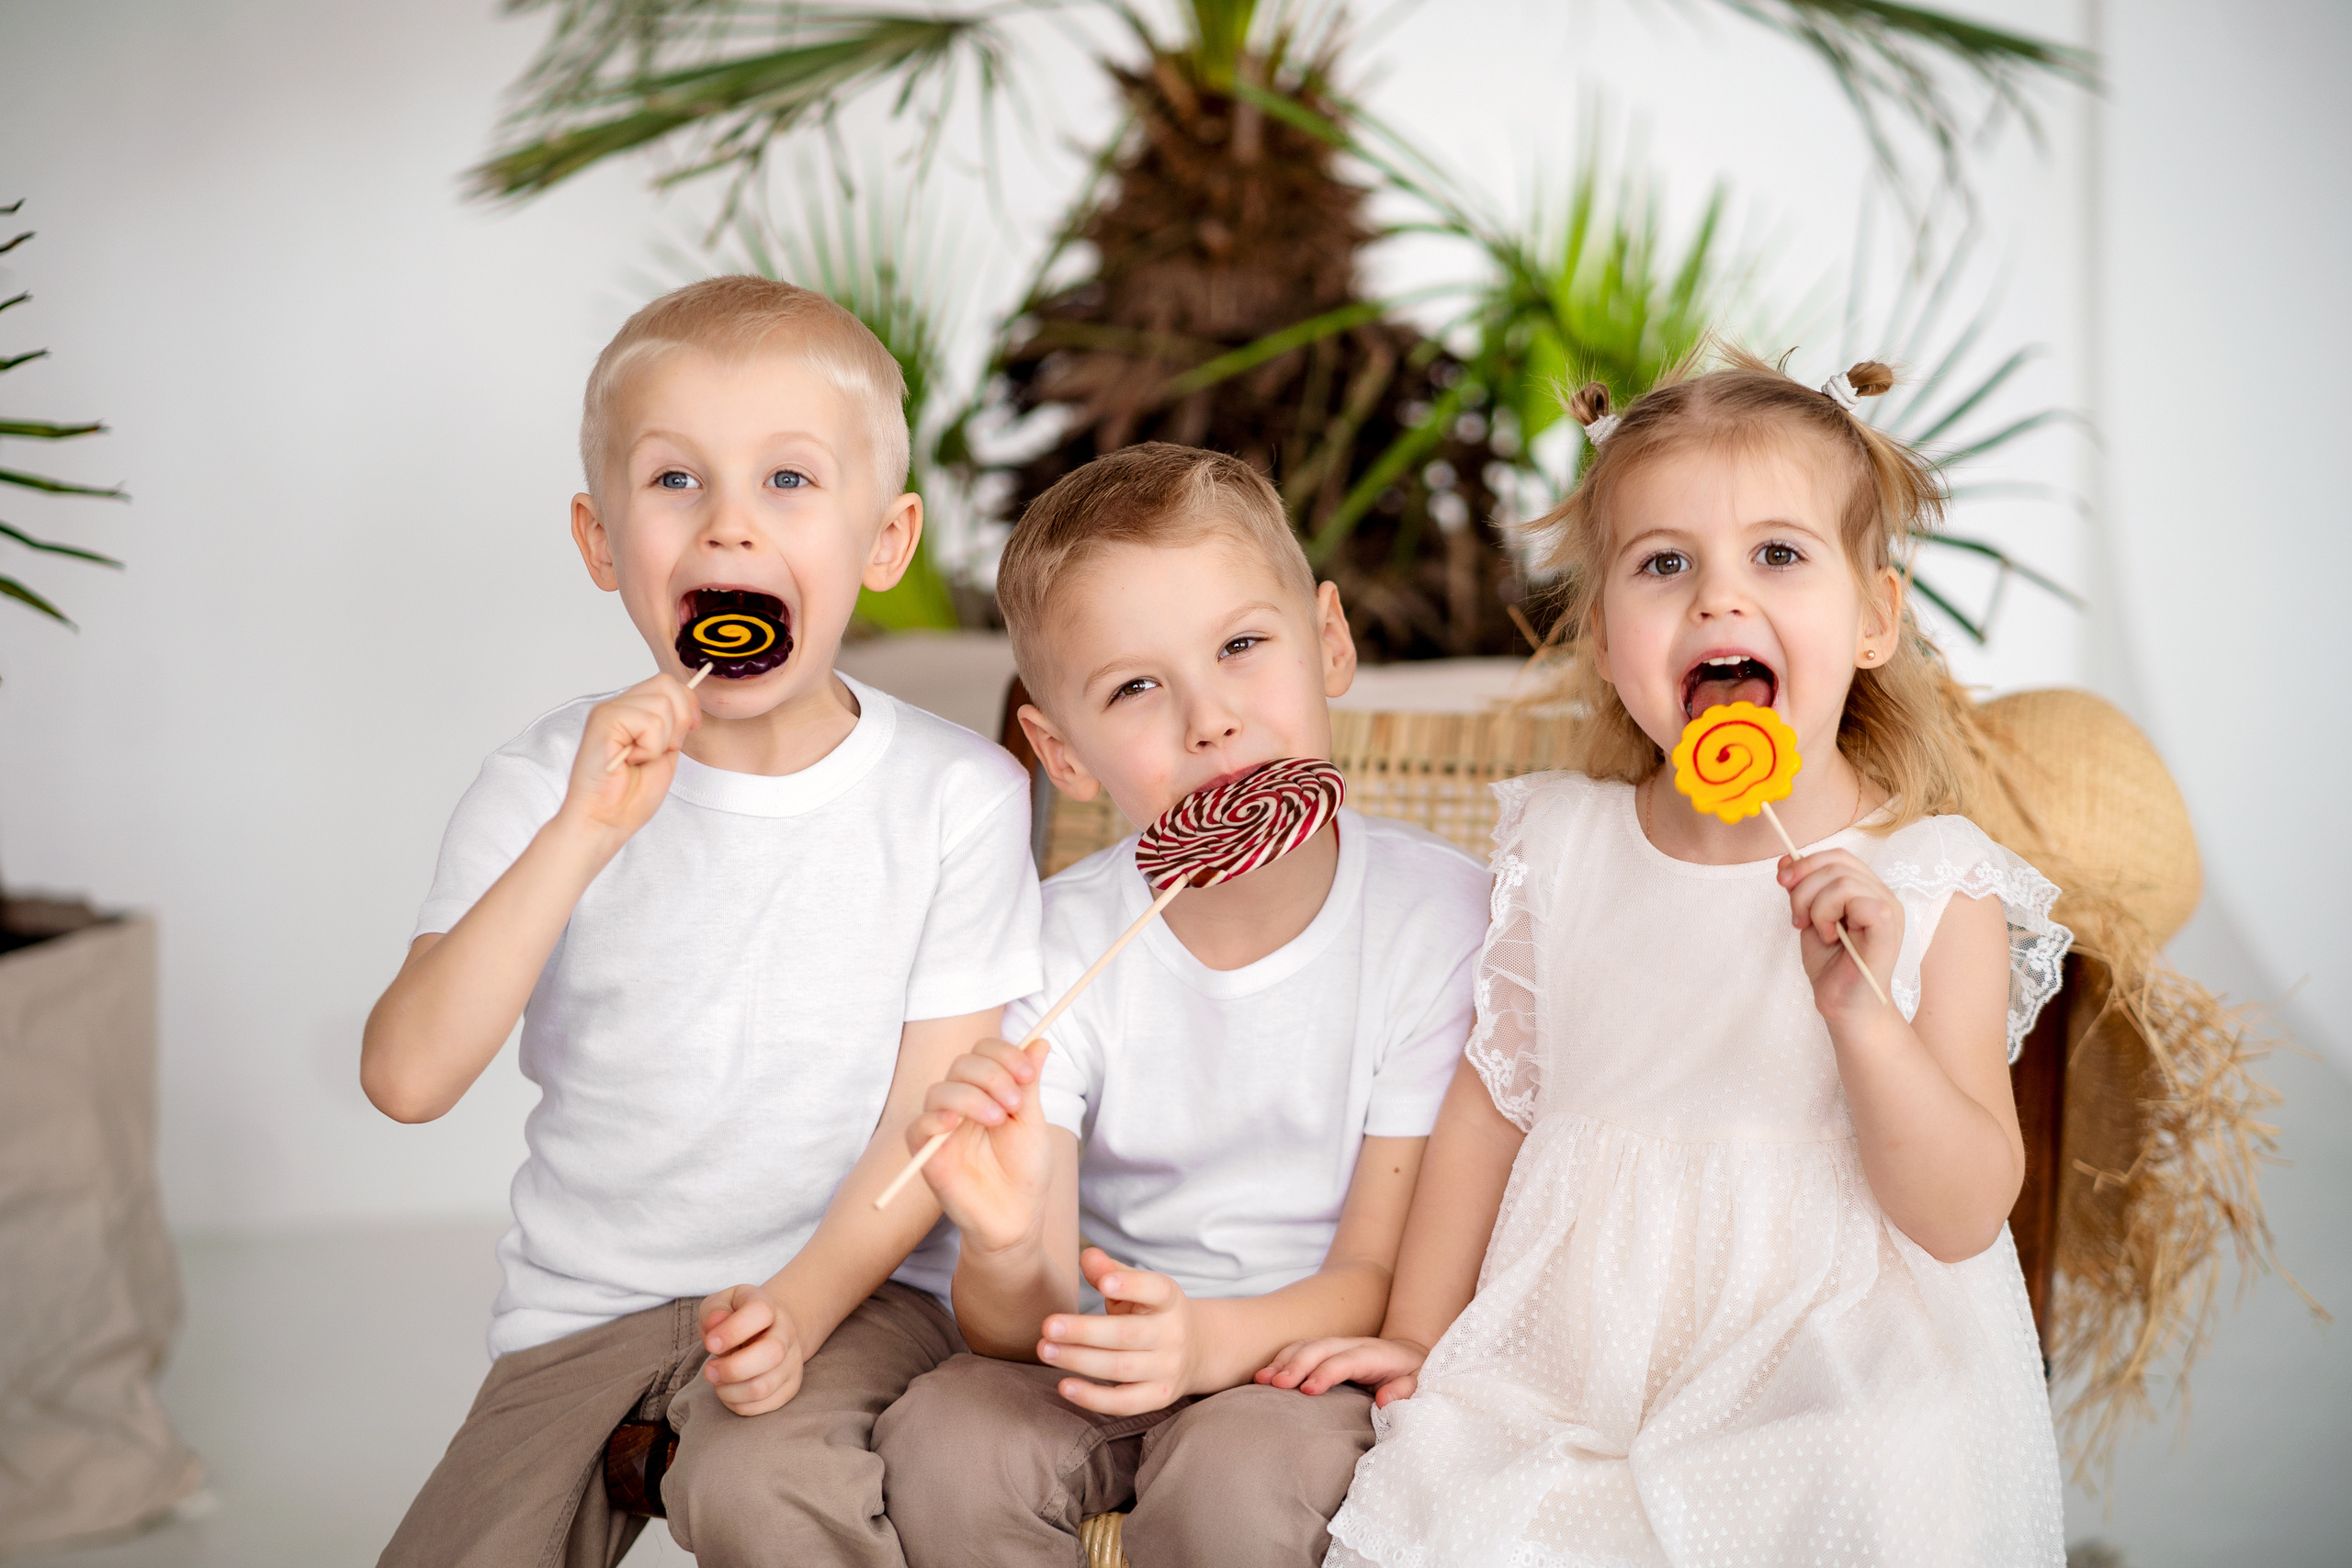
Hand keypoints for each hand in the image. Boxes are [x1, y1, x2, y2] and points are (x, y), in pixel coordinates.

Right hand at [564, 672, 703, 838]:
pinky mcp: (603, 720)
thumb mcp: (665, 752)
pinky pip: (650, 721)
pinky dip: (650, 747)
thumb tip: (688, 701)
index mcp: (632, 711)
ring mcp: (609, 711)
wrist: (606, 820)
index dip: (688, 705)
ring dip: (662, 740)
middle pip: (667, 684)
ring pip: (662, 703)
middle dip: (680, 720)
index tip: (689, 730)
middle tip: (663, 749)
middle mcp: (618, 706)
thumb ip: (673, 725)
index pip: (668, 684)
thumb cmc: (631, 795)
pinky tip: (631, 760)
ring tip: (641, 758)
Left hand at [697, 1283, 805, 1415]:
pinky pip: (764, 1406)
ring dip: (730, 1391)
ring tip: (717, 1381)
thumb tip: (714, 1324)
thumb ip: (714, 1310)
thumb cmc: (738, 1317)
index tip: (710, 1344)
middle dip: (732, 1369)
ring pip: (764, 1387)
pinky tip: (729, 1391)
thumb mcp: (721, 1303)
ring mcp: (793, 1361)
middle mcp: (787, 1333)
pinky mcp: (791, 1386)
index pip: (761, 1312)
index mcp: (769, 1307)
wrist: (770, 1328)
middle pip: (772, 1354)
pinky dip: (738, 1404)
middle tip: (709, 1370)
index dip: (732, 1330)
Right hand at [907, 1037, 1055, 1254]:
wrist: (1017, 1218)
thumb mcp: (1031, 1122)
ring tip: (996, 1120)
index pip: (983, 1051)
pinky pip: (918, 1126)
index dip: (1005, 1053)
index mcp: (987, 1090)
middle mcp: (961, 1103)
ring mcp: (942, 1128)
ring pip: (940, 1090)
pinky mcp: (926, 1154)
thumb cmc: (1025, 1172)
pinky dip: (935, 1119)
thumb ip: (1028, 1084)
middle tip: (1015, 1103)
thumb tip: (1039, 1041)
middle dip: (992, 1075)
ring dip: (971, 1097)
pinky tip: (955, 1126)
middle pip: (962, 1064)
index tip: (1029, 1073)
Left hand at [1036, 1248, 1197, 1415]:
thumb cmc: (1150, 1312)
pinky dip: (1092, 1398)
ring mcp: (1168, 1368)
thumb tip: (1088, 1257)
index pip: (1155, 1289)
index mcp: (1169, 1299)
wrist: (1195, 1351)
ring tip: (1045, 1350)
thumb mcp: (1138, 1286)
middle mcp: (1173, 1334)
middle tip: (1047, 1326)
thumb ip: (1110, 1272)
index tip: (1103, 1283)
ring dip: (1078, 1360)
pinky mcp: (1158, 1397)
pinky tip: (1064, 1385)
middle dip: (1084, 1331)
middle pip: (1127, 1334)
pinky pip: (1123, 1403)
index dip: (1130, 1285)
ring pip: (1120, 1367)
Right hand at [1255, 1336, 1428, 1407]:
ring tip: (1261, 1380)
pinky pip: (1300, 1350)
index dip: (1325, 1373)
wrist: (1407, 1353)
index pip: (1346, 1361)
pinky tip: (1265, 1375)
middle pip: (1319, 1348)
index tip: (1306, 1391)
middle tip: (1275, 1385)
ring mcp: (1336, 1345)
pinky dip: (1281, 1360)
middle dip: (1295, 1364)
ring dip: (1282, 1361)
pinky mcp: (1325, 1351)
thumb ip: (1405, 1390)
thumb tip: (1384, 1400)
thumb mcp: (1420, 1382)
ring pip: (1305, 1345)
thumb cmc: (1412, 1374)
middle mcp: (1351, 1344)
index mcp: (1373, 1354)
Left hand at [1778, 847, 1904, 1020]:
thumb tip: (1786, 859)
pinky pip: (1856, 899)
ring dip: (1815, 906)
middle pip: (1837, 863)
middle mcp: (1882, 895)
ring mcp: (1888, 909)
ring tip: (1818, 932)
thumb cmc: (1831, 967)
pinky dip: (1830, 915)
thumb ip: (1803, 889)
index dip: (1806, 863)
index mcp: (1867, 891)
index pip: (1837, 857)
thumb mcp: (1809, 919)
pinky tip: (1831, 937)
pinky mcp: (1888, 926)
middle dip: (1803, 888)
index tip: (1781, 882)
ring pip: (1841, 880)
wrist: (1843, 1006)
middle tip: (1797, 919)